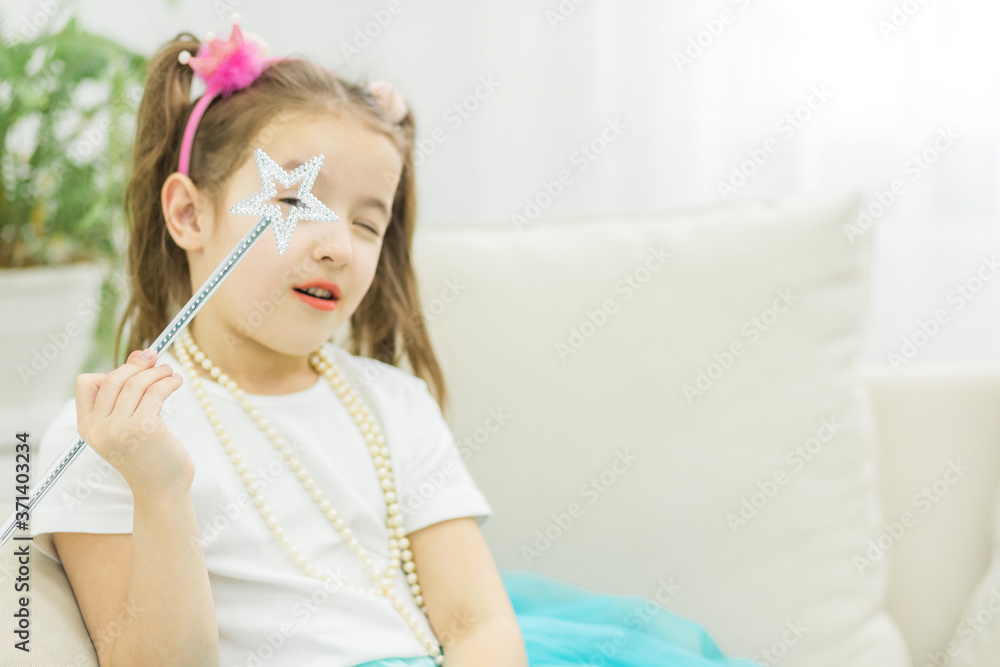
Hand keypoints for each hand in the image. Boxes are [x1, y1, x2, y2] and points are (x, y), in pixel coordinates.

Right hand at [75, 348, 194, 495]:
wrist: (161, 490)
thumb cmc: (148, 456)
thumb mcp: (130, 424)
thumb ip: (129, 393)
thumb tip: (139, 355)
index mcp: (88, 427)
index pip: (87, 384)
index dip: (110, 371)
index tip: (135, 367)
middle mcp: (99, 428)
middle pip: (113, 379)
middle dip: (137, 365)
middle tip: (157, 360)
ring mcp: (120, 429)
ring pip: (135, 384)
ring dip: (156, 372)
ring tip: (170, 372)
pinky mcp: (144, 429)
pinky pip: (155, 393)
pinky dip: (167, 382)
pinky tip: (176, 382)